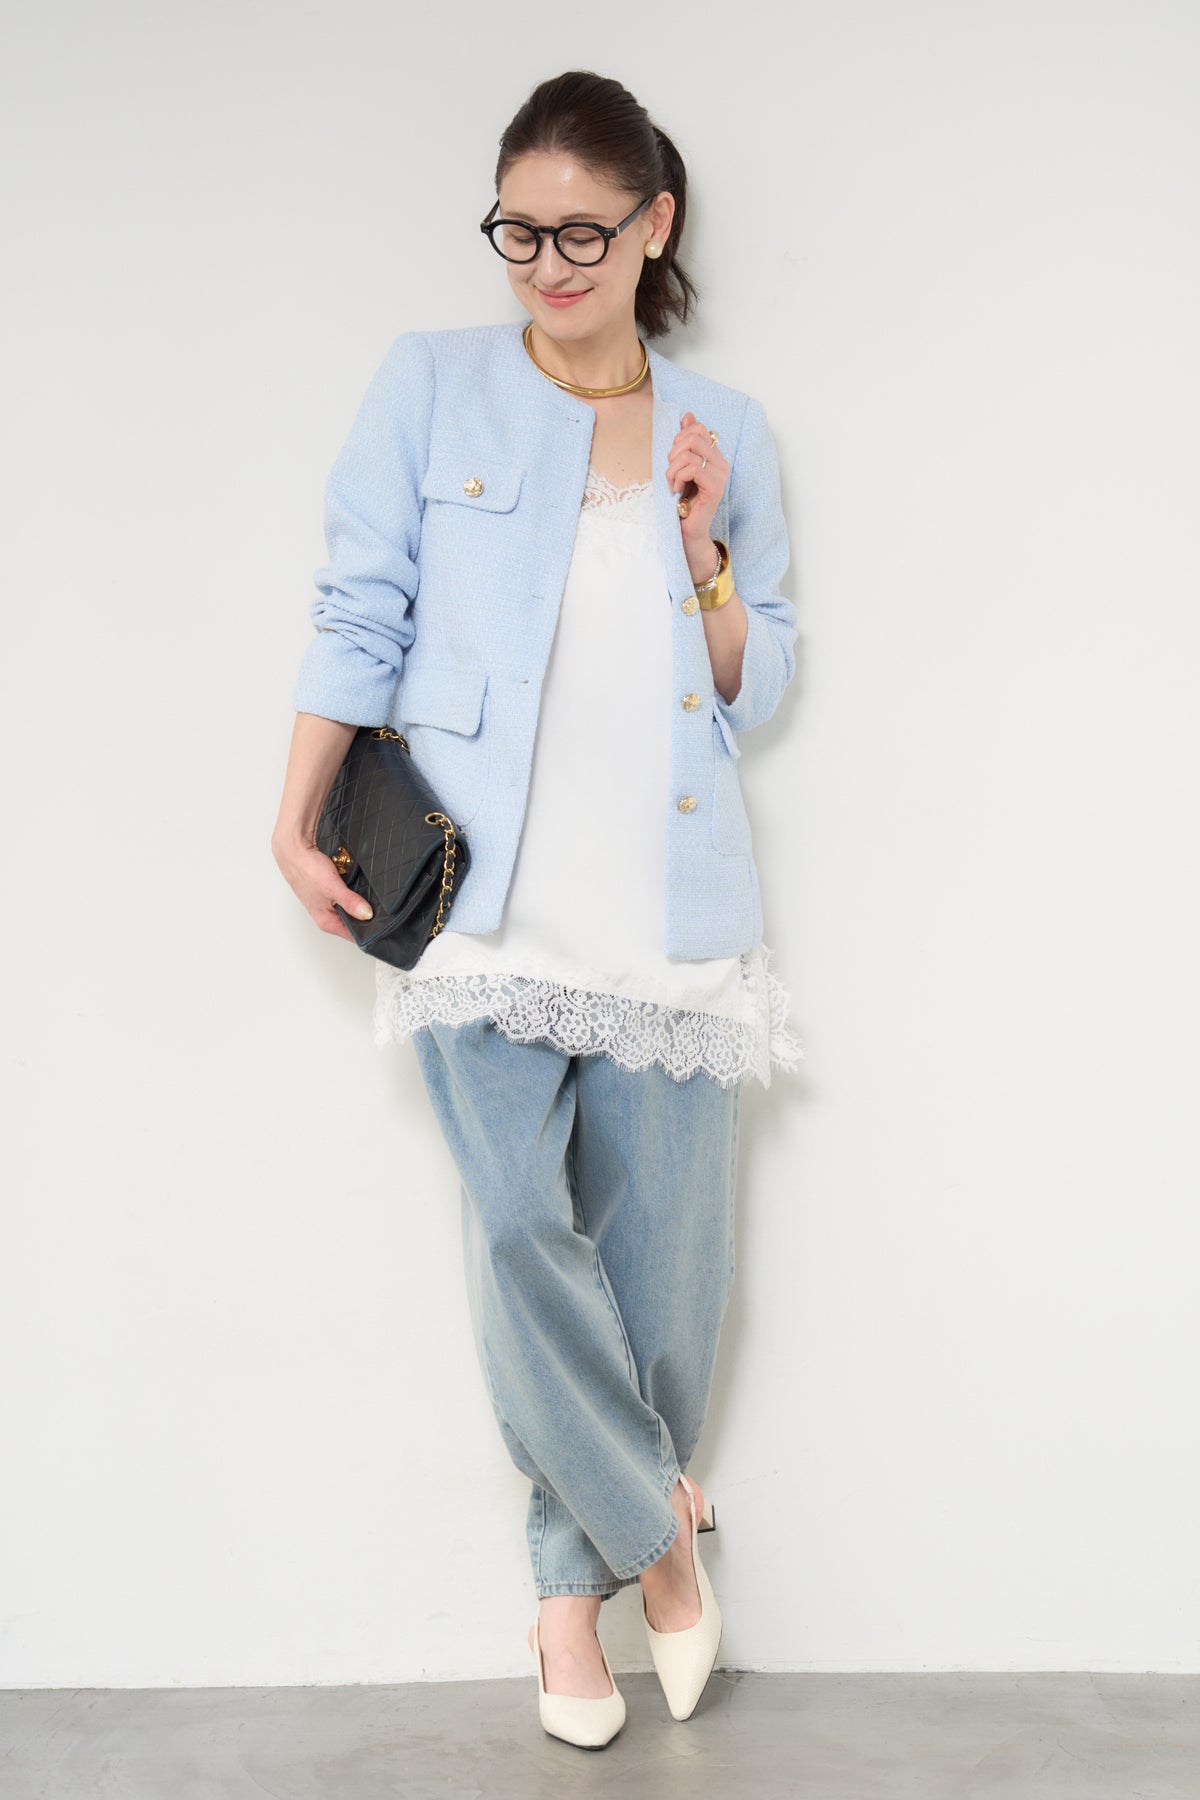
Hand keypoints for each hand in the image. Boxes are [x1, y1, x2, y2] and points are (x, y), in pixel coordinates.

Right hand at [272, 834, 373, 939]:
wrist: (295, 850)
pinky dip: (355, 892)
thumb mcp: (333, 888)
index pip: (353, 936)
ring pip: (352, 908)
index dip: (369, 932)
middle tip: (382, 909)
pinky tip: (361, 886)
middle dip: (367, 917)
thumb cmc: (306, 870)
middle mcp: (327, 915)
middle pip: (354, 923)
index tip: (384, 925)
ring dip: (361, 902)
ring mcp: (329, 903)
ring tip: (371, 896)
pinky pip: (349, 896)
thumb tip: (367, 915)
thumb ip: (350, 903)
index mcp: (327, 922)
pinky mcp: (331, 892)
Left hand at [666, 410, 728, 553]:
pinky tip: (677, 490)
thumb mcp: (680, 466)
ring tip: (673, 484)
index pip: (698, 429)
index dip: (679, 439)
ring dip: (672, 469)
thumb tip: (688, 415)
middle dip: (673, 453)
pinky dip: (678, 478)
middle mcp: (721, 463)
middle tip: (671, 473)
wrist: (688, 531)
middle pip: (692, 437)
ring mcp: (720, 475)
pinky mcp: (715, 488)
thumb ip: (685, 442)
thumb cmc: (682, 500)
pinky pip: (692, 469)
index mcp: (714, 456)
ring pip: (689, 453)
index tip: (674, 459)